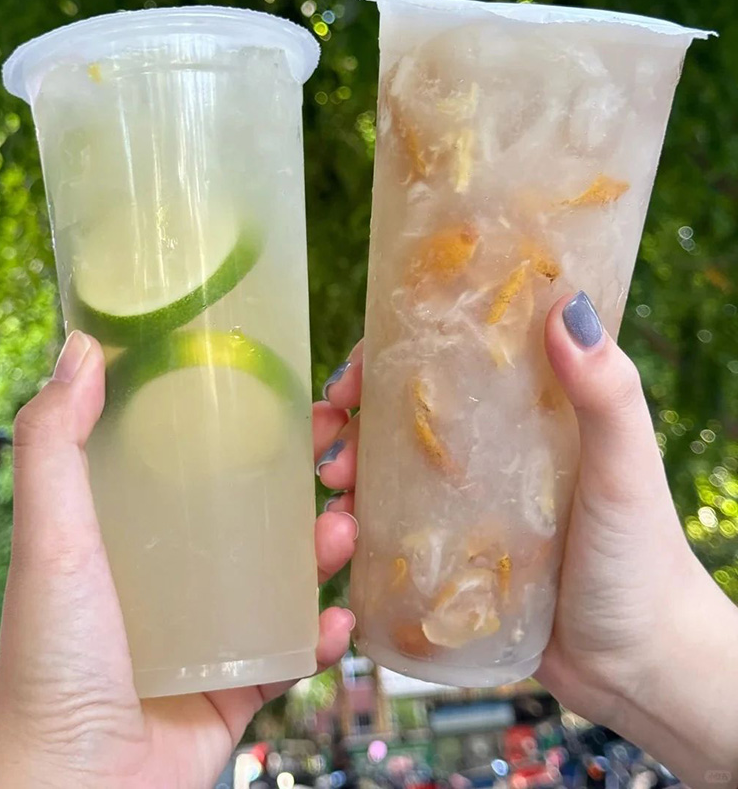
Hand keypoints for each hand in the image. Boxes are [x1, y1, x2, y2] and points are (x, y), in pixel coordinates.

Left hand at [0, 332, 356, 788]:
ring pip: (287, 572)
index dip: (252, 422)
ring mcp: (210, 630)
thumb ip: (56, 443)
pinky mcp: (239, 687)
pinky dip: (323, 632)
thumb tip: (80, 346)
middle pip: (256, 508)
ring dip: (326, 545)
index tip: (295, 392)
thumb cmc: (51, 666)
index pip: (201, 458)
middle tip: (342, 453)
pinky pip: (295, 649)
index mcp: (130, 532)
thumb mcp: (51, 538)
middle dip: (308, 477)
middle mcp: (173, 575)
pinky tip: (337, 618)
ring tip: (346, 526)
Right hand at [324, 299, 737, 788]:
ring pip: (387, 468)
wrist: (637, 664)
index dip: (389, 355)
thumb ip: (605, 392)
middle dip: (352, 416)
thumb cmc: (641, 557)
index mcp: (526, 407)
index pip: (446, 357)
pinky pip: (393, 528)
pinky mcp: (455, 555)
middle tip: (329, 436)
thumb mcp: (623, 467)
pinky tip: (342, 531)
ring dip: (346, 467)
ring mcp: (469, 501)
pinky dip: (360, 522)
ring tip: (333, 489)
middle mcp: (490, 446)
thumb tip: (567, 306)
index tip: (354, 372)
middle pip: (401, 411)